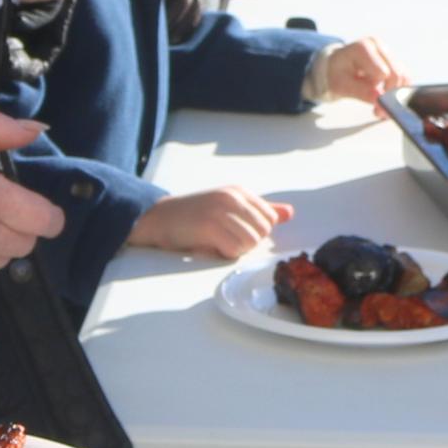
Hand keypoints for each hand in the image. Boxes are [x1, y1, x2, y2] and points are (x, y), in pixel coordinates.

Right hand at [131, 185, 290, 259]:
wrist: (158, 217)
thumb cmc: (194, 215)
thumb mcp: (229, 207)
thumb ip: (260, 210)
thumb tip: (289, 213)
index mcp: (239, 192)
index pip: (270, 219)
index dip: (256, 233)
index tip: (235, 232)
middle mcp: (232, 198)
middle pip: (262, 233)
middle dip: (246, 243)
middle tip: (224, 239)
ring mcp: (220, 211)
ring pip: (249, 243)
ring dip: (235, 250)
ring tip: (216, 243)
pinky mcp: (209, 227)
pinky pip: (233, 250)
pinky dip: (223, 255)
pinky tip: (210, 247)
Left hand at [309, 35, 407, 105]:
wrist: (335, 66)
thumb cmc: (336, 74)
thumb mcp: (341, 85)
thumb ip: (360, 91)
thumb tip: (380, 98)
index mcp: (363, 47)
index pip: (383, 73)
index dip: (379, 91)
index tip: (372, 104)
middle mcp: (378, 45)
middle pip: (397, 74)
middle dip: (390, 95)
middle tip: (378, 111)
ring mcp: (387, 51)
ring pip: (403, 76)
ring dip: (395, 95)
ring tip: (380, 105)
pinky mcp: (394, 59)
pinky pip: (404, 77)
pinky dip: (397, 91)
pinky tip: (385, 98)